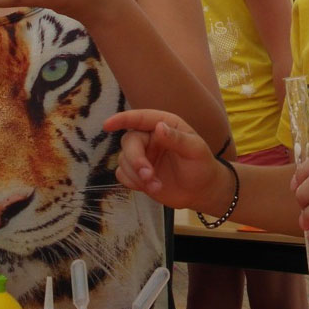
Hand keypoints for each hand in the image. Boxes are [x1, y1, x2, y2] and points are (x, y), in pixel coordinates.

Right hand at [103, 109, 227, 212]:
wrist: (201, 191)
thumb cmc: (202, 166)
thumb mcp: (195, 151)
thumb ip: (177, 139)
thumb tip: (158, 127)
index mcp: (164, 124)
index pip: (140, 118)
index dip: (122, 119)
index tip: (107, 125)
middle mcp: (150, 137)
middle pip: (129, 142)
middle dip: (136, 160)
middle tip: (148, 175)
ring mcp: (143, 155)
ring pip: (124, 160)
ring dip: (137, 175)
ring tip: (156, 185)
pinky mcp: (137, 173)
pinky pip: (122, 174)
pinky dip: (132, 182)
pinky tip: (150, 187)